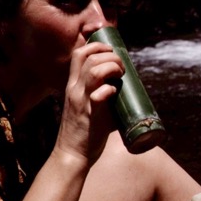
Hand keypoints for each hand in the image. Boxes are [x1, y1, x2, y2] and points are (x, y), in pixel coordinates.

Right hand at [56, 41, 123, 163]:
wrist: (72, 155)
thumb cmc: (84, 133)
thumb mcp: (89, 107)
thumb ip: (104, 97)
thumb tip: (127, 92)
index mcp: (73, 86)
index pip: (79, 54)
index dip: (97, 46)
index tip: (112, 52)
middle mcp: (75, 90)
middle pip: (89, 57)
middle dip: (110, 55)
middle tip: (122, 67)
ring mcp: (81, 101)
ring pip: (94, 71)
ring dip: (112, 67)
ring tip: (121, 74)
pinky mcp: (90, 115)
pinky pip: (100, 95)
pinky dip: (110, 90)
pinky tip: (115, 93)